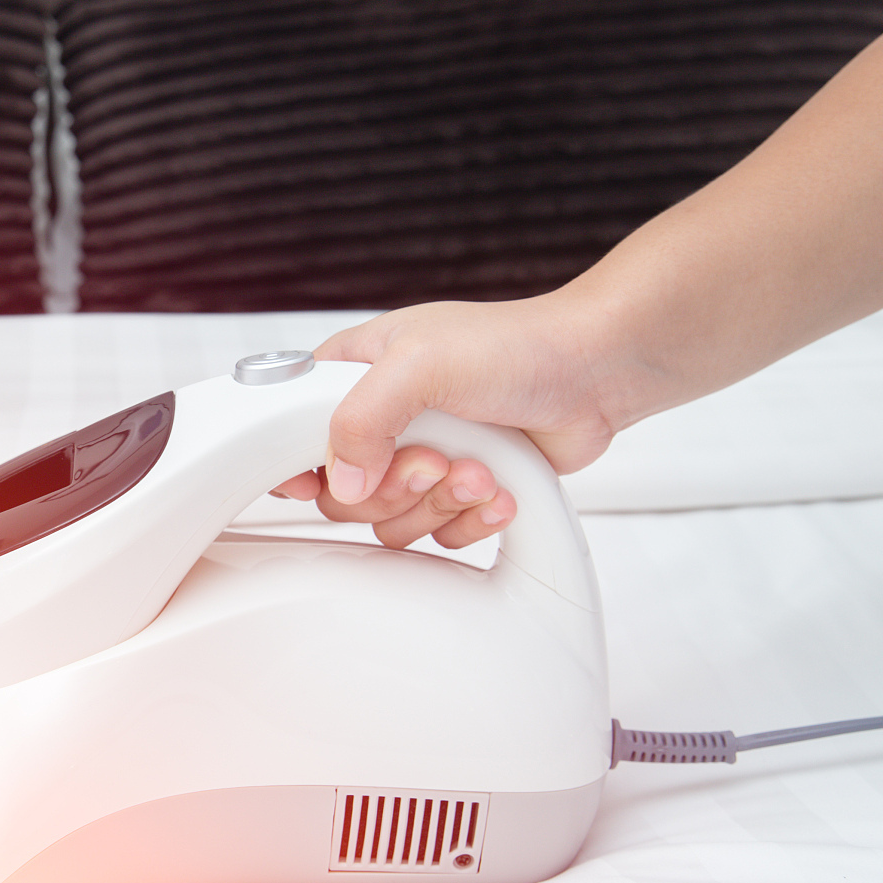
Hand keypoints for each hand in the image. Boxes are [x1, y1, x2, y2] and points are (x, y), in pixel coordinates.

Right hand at [269, 294, 621, 549]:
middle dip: (395, 486)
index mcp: (350, 375)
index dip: (301, 463)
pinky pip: (435, 535)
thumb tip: (342, 483)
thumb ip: (360, 419)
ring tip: (478, 469)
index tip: (326, 477)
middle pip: (341, 493)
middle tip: (435, 458)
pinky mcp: (456, 489)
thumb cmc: (514, 347)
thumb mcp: (418, 362)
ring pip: (387, 521)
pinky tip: (496, 486)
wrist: (594, 373)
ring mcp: (417, 457)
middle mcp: (380, 420)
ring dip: (439, 503)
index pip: (287, 430)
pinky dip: (470, 519)